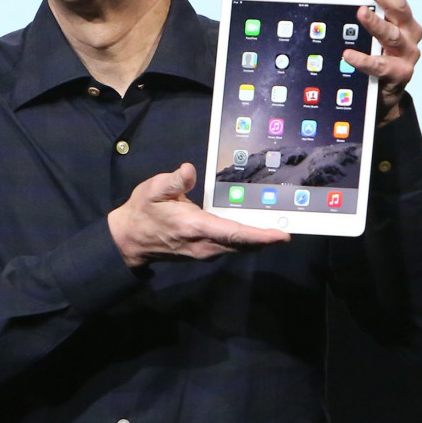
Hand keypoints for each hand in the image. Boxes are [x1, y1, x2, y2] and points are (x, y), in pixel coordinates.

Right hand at [108, 163, 289, 268]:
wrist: (129, 240)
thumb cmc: (142, 212)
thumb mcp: (153, 189)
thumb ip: (174, 180)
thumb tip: (189, 170)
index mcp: (195, 228)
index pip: (235, 233)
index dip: (260, 235)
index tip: (282, 236)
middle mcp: (204, 244)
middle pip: (243, 244)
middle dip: (267, 239)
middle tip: (292, 228)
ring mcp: (204, 251)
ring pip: (238, 247)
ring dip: (258, 240)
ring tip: (278, 228)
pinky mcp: (203, 252)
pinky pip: (231, 247)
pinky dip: (245, 240)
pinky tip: (255, 231)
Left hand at [329, 0, 421, 124]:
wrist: (380, 95)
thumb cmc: (370, 53)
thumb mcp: (359, 25)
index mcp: (399, 13)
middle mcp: (408, 29)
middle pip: (397, 4)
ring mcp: (407, 52)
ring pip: (392, 33)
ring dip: (375, 22)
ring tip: (360, 13)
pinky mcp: (400, 73)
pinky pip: (382, 65)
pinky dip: (365, 59)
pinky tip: (348, 55)